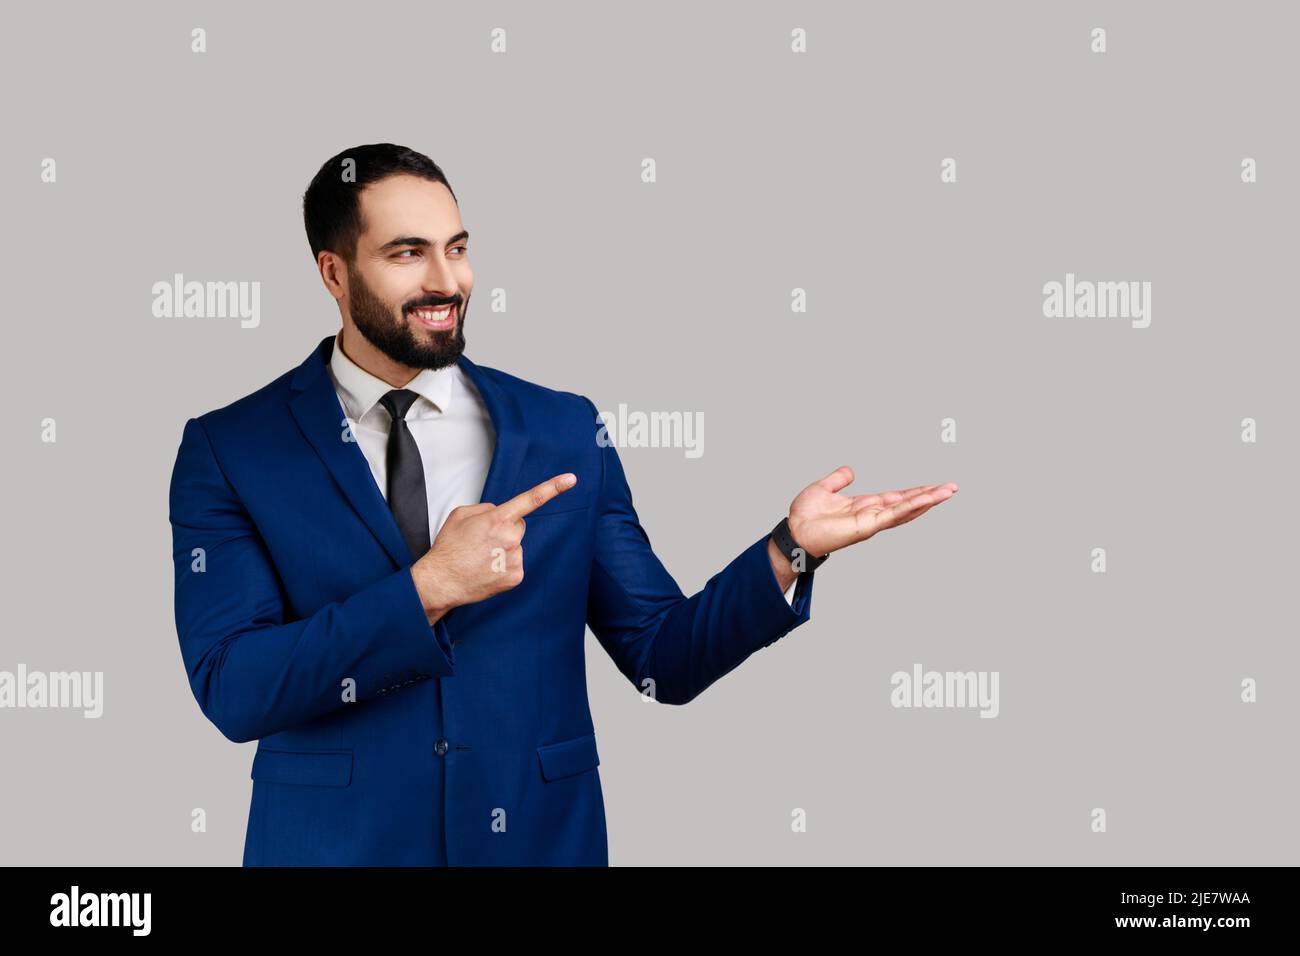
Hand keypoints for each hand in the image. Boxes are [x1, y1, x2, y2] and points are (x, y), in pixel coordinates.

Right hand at [411, 473, 577, 622]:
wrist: (442, 582)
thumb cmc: (449, 548)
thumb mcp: (460, 515)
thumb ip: (486, 508)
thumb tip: (500, 511)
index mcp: (498, 519)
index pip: (531, 499)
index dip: (552, 488)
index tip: (570, 479)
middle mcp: (510, 538)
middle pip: (518, 525)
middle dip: (505, 529)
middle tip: (482, 541)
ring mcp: (515, 558)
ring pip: (516, 545)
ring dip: (503, 548)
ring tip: (480, 557)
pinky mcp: (516, 575)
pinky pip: (515, 563)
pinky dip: (504, 565)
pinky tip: (487, 568)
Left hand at [784, 466, 957, 563]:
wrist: (794, 532)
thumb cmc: (805, 516)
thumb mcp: (824, 489)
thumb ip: (838, 480)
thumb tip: (850, 470)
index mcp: (865, 506)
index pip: (896, 498)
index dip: (915, 492)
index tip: (935, 486)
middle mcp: (872, 514)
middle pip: (907, 504)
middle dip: (930, 496)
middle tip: (952, 488)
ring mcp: (872, 522)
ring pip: (906, 509)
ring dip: (928, 501)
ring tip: (948, 491)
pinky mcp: (868, 526)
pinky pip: (894, 515)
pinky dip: (911, 507)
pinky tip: (927, 499)